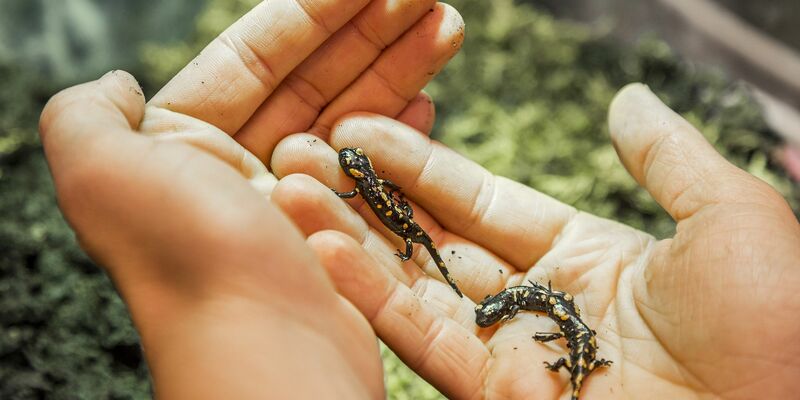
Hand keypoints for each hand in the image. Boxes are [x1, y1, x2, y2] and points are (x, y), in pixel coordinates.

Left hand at [39, 0, 463, 397]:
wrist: (264, 361)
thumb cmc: (191, 262)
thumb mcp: (104, 172)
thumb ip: (87, 114)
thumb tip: (117, 81)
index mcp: (182, 149)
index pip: (255, 60)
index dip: (314, 15)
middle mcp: (237, 176)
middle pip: (315, 82)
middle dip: (370, 33)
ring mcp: (296, 210)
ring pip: (353, 120)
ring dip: (399, 69)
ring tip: (447, 26)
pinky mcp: (344, 241)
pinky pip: (377, 173)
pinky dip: (404, 133)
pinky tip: (431, 99)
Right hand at [270, 84, 799, 398]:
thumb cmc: (780, 323)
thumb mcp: (727, 217)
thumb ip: (667, 158)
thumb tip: (625, 97)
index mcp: (584, 257)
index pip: (480, 201)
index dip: (420, 165)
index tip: (360, 129)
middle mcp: (536, 303)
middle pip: (431, 241)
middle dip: (364, 198)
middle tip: (299, 153)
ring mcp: (512, 352)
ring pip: (412, 287)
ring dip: (348, 240)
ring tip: (285, 191)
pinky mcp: (497, 395)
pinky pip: (424, 340)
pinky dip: (370, 297)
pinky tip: (321, 250)